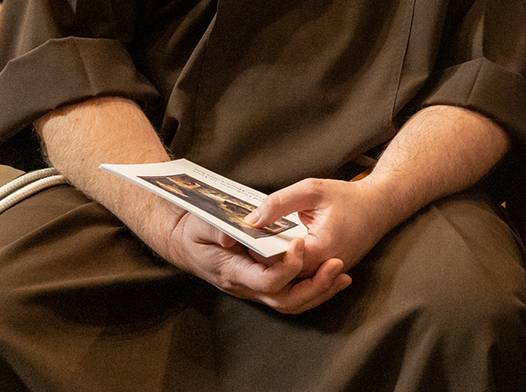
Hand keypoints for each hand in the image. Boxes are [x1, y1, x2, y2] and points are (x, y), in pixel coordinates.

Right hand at [162, 208, 349, 313]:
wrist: (184, 243)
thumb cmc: (194, 230)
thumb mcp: (201, 222)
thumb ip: (218, 228)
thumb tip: (232, 236)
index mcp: (233, 271)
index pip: (267, 280)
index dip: (288, 267)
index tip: (302, 244)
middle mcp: (245, 286)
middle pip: (285, 299)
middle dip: (314, 286)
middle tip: (337, 264)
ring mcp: (254, 288)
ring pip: (291, 302)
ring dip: (319, 291)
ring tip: (342, 274)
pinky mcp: (262, 284)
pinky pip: (290, 295)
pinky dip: (313, 289)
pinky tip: (332, 277)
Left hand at [245, 177, 395, 276]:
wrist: (381, 206)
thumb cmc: (349, 197)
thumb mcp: (313, 190)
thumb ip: (279, 203)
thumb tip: (252, 220)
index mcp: (320, 249)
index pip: (278, 263)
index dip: (259, 253)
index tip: (247, 239)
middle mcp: (325, 268)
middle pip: (283, 276)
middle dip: (263, 263)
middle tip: (247, 247)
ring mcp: (328, 273)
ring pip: (292, 282)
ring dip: (275, 269)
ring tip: (260, 251)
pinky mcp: (329, 273)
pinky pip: (304, 279)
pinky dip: (289, 270)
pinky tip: (278, 256)